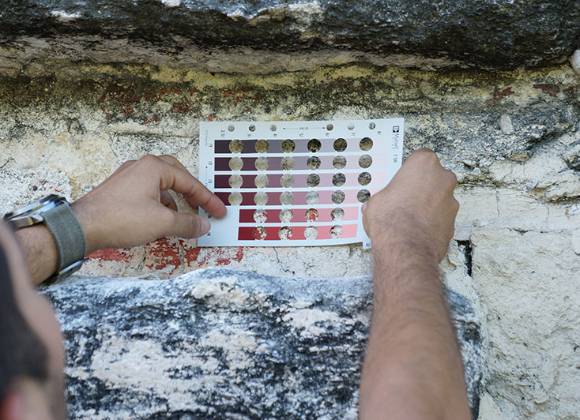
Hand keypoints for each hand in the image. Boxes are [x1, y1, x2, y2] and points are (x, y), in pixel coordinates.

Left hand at [72, 155, 226, 253]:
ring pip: (160, 186)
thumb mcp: (162, 223)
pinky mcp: (119, 191)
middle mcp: (141, 167)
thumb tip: (203, 225)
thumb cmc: (120, 218)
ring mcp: (128, 178)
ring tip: (182, 220)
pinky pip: (147, 194)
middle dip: (192, 193)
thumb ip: (187, 223)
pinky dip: (159, 206)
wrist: (83, 227)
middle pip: (176, 176)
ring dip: (174, 203)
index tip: (218, 212)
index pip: (189, 182)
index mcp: (154, 168)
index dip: (207, 199)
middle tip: (204, 207)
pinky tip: (159, 222)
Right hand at [363, 149, 458, 261]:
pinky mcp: (454, 222)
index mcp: (424, 164)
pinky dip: (432, 222)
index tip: (402, 179)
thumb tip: (382, 204)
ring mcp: (452, 200)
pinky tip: (417, 231)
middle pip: (433, 177)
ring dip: (428, 205)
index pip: (420, 158)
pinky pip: (441, 218)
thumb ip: (386, 196)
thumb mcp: (376, 200)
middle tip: (405, 198)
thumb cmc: (391, 219)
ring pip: (440, 198)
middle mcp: (443, 178)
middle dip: (422, 186)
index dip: (410, 170)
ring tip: (409, 218)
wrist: (405, 248)